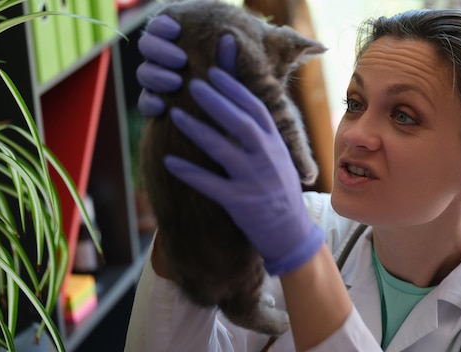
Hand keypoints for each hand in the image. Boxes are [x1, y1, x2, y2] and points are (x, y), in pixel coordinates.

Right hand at [136, 14, 236, 115]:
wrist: (224, 133)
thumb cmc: (229, 96)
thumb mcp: (230, 80)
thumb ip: (226, 62)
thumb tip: (229, 39)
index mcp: (177, 45)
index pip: (159, 27)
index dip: (162, 25)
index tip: (177, 30)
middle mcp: (163, 61)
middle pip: (146, 46)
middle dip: (160, 50)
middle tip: (181, 59)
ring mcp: (156, 83)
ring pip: (143, 72)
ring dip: (156, 75)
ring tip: (176, 83)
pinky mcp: (153, 106)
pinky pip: (143, 102)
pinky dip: (149, 103)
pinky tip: (161, 106)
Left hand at [164, 69, 324, 275]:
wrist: (292, 234)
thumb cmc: (281, 194)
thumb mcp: (280, 160)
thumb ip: (264, 137)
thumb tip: (241, 111)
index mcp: (277, 145)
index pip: (256, 109)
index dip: (234, 89)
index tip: (214, 73)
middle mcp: (268, 159)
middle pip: (240, 123)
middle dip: (215, 101)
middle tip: (192, 84)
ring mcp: (254, 181)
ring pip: (223, 149)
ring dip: (197, 129)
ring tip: (174, 114)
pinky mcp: (240, 203)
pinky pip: (210, 184)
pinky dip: (189, 172)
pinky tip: (168, 161)